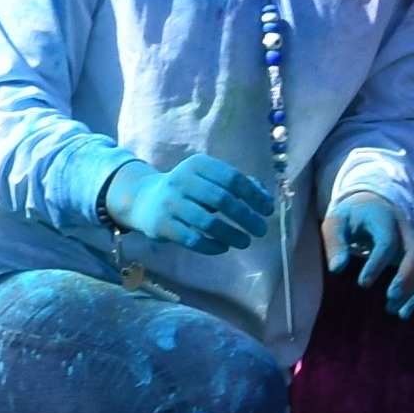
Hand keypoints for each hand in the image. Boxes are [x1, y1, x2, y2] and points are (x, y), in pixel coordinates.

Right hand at [100, 153, 275, 253]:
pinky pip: (192, 239)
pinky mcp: (162, 225)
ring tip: (245, 242)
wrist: (145, 200)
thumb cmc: (188, 190)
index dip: (254, 195)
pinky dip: (211, 245)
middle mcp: (182, 180)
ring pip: (207, 222)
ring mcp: (170, 203)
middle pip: (221, 199)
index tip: (268, 210)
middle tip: (261, 231)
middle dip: (246, 217)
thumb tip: (267, 201)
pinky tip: (223, 247)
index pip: (232, 178)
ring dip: (231, 234)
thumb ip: (238, 186)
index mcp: (198, 165)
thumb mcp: (209, 180)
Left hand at [326, 187, 413, 314]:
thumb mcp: (335, 222)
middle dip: (406, 275)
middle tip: (391, 296)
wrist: (371, 203)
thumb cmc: (350, 216)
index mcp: (384, 218)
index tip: (363, 284)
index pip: (387, 241)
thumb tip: (337, 269)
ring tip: (395, 311)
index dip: (377, 263)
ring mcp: (412, 241)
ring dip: (412, 289)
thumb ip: (335, 243)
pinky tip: (404, 312)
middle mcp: (404, 228)